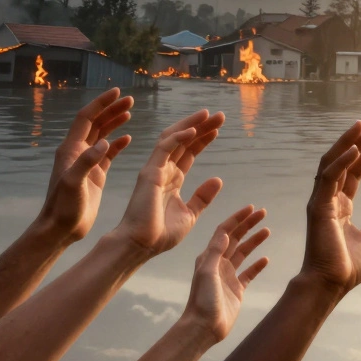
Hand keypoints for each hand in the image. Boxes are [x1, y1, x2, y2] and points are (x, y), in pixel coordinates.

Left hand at [37, 89, 133, 241]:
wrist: (62, 227)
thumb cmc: (65, 206)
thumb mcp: (75, 183)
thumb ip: (88, 161)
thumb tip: (103, 142)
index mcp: (71, 149)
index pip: (86, 118)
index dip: (100, 104)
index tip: (117, 92)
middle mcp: (78, 151)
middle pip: (95, 123)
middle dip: (111, 109)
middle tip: (130, 99)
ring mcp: (87, 162)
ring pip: (102, 135)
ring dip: (115, 122)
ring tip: (130, 112)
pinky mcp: (95, 174)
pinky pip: (107, 153)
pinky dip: (117, 143)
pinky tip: (128, 138)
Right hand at [113, 110, 225, 255]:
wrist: (141, 246)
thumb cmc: (161, 234)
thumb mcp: (190, 214)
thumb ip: (202, 197)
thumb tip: (218, 179)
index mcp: (172, 180)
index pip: (189, 152)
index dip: (202, 139)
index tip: (218, 128)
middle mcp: (163, 171)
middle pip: (183, 141)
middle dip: (201, 127)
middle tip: (219, 115)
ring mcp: (155, 170)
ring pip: (173, 139)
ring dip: (191, 125)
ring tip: (209, 114)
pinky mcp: (149, 173)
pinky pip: (164, 149)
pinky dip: (178, 137)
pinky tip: (194, 130)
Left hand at [183, 205, 269, 342]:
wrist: (204, 327)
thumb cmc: (203, 300)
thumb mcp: (207, 273)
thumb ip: (215, 252)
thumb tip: (226, 233)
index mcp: (209, 257)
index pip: (225, 232)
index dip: (237, 219)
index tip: (251, 209)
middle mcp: (218, 263)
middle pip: (236, 238)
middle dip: (248, 225)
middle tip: (263, 213)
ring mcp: (228, 276)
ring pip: (244, 253)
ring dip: (254, 241)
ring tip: (267, 230)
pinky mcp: (237, 289)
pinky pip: (249, 273)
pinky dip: (257, 265)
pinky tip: (266, 259)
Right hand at [303, 121, 360, 293]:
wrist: (330, 286)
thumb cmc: (346, 268)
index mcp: (339, 208)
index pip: (352, 175)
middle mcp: (328, 201)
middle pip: (341, 163)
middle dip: (355, 143)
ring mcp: (321, 202)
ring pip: (332, 164)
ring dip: (347, 144)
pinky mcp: (318, 207)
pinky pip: (329, 177)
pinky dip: (341, 161)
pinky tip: (356, 148)